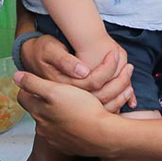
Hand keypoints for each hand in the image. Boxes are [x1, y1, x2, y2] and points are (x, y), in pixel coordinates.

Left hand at [15, 70, 124, 156]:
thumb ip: (33, 83)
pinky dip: (66, 127)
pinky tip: (77, 121)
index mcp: (39, 112)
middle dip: (42, 102)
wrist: (103, 135)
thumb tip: (16, 77)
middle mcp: (43, 128)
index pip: (22, 97)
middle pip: (36, 111)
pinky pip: (62, 135)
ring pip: (49, 123)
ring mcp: (55, 139)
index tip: (36, 82)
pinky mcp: (68, 146)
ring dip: (55, 115)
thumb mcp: (56, 90)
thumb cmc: (82, 110)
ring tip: (70, 106)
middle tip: (56, 93)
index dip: (28, 87)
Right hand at [21, 34, 135, 111]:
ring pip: (104, 106)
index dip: (107, 70)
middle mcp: (69, 100)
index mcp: (63, 87)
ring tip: (129, 76)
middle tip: (130, 67)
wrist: (32, 61)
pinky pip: (102, 110)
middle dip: (120, 83)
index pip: (92, 83)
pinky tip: (125, 92)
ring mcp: (74, 106)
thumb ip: (65, 61)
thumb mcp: (50, 50)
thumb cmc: (43, 51)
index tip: (116, 54)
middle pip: (102, 97)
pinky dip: (116, 102)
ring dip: (121, 93)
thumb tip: (83, 71)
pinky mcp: (79, 108)